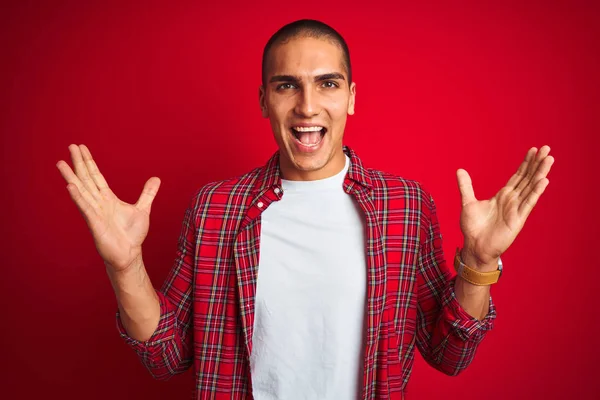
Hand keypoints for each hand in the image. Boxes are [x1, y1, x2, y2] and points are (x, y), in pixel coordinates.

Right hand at [56, 144, 160, 271]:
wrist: (129, 254)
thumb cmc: (132, 235)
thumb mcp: (142, 209)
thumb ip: (147, 194)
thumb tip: (156, 178)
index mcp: (108, 199)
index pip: (96, 176)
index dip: (89, 162)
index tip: (81, 148)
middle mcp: (99, 203)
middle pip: (87, 179)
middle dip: (79, 163)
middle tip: (71, 146)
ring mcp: (95, 212)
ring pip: (81, 191)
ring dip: (71, 177)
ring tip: (60, 163)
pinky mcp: (94, 223)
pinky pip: (85, 207)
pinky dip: (78, 196)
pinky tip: (70, 186)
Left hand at [456, 145, 553, 269]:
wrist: (474, 246)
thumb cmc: (473, 227)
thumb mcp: (468, 202)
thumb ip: (466, 186)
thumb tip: (460, 170)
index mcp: (503, 196)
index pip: (518, 176)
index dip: (526, 163)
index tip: (533, 150)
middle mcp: (512, 200)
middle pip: (527, 178)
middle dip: (536, 164)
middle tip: (546, 148)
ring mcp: (516, 209)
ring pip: (531, 187)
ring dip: (540, 173)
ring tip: (549, 159)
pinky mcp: (517, 219)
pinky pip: (528, 203)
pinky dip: (536, 192)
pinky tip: (544, 181)